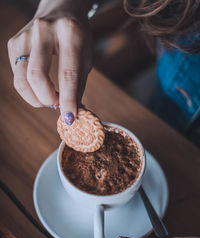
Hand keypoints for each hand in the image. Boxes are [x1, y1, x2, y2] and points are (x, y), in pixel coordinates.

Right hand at [8, 0, 92, 123]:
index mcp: (69, 33)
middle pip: (37, 77)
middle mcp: (43, 31)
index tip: (69, 118)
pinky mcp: (13, 43)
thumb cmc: (77, 35)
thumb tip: (72, 112)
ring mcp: (25, 36)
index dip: (67, 100)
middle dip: (47, 99)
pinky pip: (17, 75)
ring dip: (35, 98)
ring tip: (49, 98)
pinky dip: (29, 89)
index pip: (67, 74)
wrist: (60, 8)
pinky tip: (41, 86)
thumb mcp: (86, 57)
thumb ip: (78, 84)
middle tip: (57, 105)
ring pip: (22, 79)